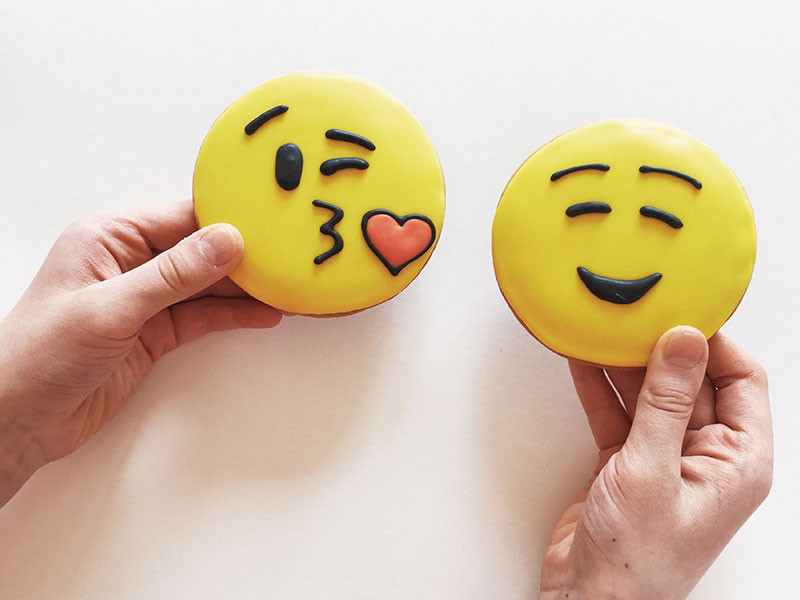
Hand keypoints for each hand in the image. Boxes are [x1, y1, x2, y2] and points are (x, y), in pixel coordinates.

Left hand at [0, 201, 280, 506]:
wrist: (17, 421)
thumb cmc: (38, 356)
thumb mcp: (110, 309)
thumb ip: (173, 275)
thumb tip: (226, 241)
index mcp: (110, 237)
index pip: (182, 218)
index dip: (228, 220)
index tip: (271, 225)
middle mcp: (130, 262)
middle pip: (201, 250)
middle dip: (244, 256)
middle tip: (289, 259)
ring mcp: (145, 298)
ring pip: (206, 285)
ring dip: (244, 288)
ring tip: (286, 287)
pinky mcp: (154, 332)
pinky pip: (202, 316)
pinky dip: (232, 315)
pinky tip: (262, 313)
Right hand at [539, 327, 772, 598]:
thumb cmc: (635, 558)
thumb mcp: (652, 470)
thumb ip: (667, 402)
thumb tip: (685, 341)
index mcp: (738, 461)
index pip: (740, 380)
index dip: (713, 342)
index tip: (679, 308)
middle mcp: (707, 456)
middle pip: (692, 382)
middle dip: (661, 348)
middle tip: (634, 311)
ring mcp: (665, 458)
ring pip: (650, 394)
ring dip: (624, 363)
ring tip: (603, 326)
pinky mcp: (628, 463)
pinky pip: (618, 412)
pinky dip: (600, 387)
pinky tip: (582, 359)